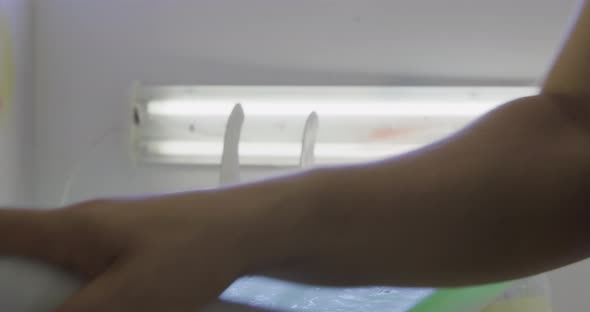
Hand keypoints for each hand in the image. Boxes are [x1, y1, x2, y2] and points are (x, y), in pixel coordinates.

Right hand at [0, 190, 271, 311]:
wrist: (244, 229)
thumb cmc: (189, 254)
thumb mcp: (126, 296)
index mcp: (71, 228)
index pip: (2, 227)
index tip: (5, 289)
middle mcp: (83, 225)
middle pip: (28, 256)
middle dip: (28, 291)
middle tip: (45, 303)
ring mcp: (109, 235)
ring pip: (62, 268)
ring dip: (64, 296)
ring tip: (90, 304)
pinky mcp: (132, 247)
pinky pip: (93, 272)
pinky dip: (91, 293)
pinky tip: (114, 304)